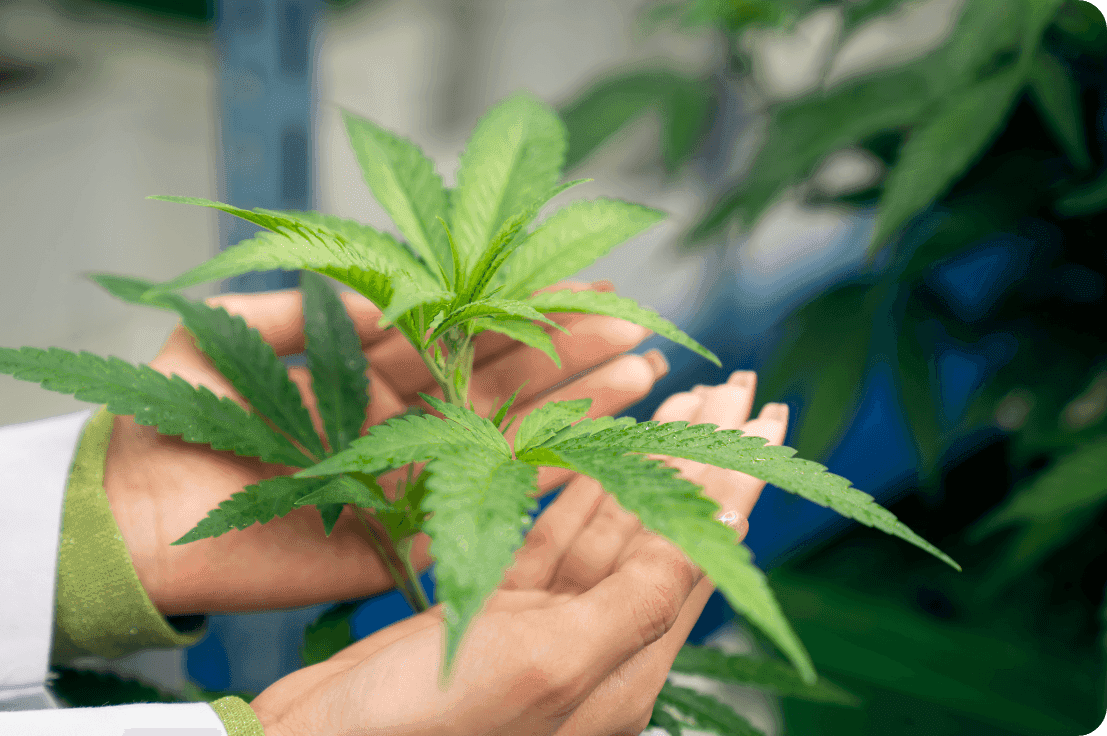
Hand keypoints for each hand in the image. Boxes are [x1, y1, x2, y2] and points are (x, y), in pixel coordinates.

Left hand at [102, 281, 670, 614]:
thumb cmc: (167, 416)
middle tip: (634, 328)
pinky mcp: (397, 536)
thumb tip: (399, 294)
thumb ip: (309, 307)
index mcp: (362, 372)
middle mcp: (395, 422)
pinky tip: (593, 443)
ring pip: (501, 438)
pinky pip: (475, 503)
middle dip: (566, 353)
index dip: (519, 311)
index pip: (459, 335)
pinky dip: (535, 473)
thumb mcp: (229, 333)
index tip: (583, 284)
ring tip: (638, 373)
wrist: (127, 517)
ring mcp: (403, 478)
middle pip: (496, 382)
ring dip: (571, 406)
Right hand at [248, 372, 788, 735]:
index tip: (767, 413)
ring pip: (611, 526)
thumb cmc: (432, 724)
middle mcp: (596, 643)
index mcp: (627, 666)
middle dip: (703, 457)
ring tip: (679, 400)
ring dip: (646, 462)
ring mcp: (542, 623)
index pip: (702, 552)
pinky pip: (552, 535)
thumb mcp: (551, 660)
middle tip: (737, 388)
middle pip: (665, 530)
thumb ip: (640, 597)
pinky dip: (576, 490)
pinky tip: (598, 451)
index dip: (735, 478)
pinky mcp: (491, 605)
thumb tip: (729, 528)